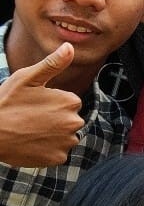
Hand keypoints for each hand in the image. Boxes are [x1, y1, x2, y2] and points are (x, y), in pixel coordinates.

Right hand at [0, 42, 84, 166]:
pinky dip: (47, 150)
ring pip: (64, 137)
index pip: (69, 103)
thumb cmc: (5, 102)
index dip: (51, 103)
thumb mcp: (27, 78)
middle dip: (54, 119)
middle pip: (68, 120)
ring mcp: (67, 142)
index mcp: (70, 101)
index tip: (33, 104)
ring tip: (29, 130)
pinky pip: (58, 152)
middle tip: (29, 118)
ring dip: (52, 135)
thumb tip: (70, 47)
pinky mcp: (58, 158)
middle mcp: (75, 122)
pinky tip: (31, 143)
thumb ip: (53, 64)